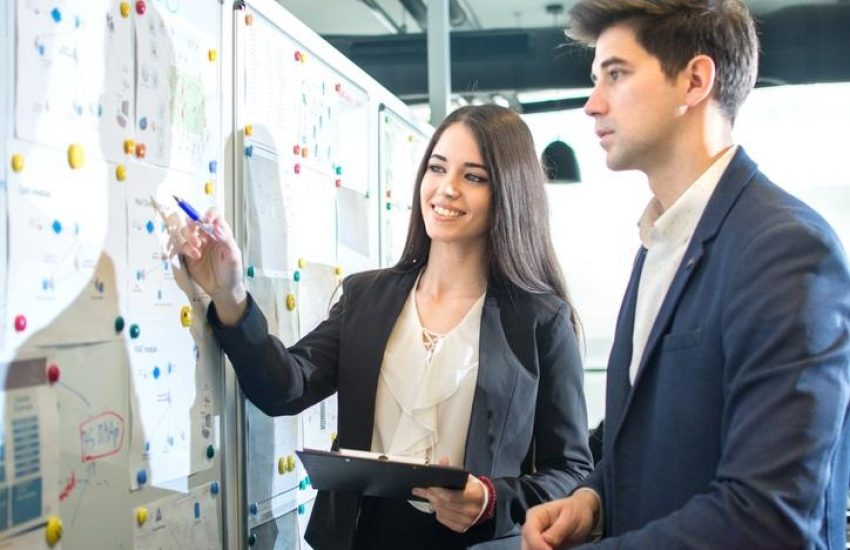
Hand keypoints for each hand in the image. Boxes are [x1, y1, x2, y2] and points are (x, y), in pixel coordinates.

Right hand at [179, 208, 246, 323]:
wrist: (223, 290)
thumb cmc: (232, 272)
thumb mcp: (233, 256)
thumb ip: (226, 240)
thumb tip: (217, 227)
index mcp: (221, 233)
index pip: (214, 216)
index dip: (209, 214)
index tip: (206, 220)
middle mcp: (209, 237)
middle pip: (196, 221)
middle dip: (194, 224)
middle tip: (197, 233)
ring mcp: (198, 245)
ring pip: (187, 231)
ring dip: (189, 236)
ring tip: (197, 246)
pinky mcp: (189, 255)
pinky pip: (183, 246)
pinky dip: (187, 248)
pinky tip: (196, 255)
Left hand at [412, 458, 485, 532]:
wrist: (485, 502)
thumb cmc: (474, 488)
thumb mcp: (466, 477)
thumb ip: (452, 470)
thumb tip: (442, 460)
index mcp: (474, 495)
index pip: (451, 496)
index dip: (438, 491)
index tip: (429, 486)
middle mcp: (471, 509)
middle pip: (444, 504)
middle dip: (431, 496)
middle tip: (422, 490)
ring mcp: (466, 520)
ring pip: (442, 512)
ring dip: (433, 503)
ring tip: (429, 495)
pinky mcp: (461, 527)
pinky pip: (443, 519)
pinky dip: (438, 511)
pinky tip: (437, 505)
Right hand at [521, 490, 599, 549]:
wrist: (582, 514)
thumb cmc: (576, 512)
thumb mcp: (570, 519)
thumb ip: (558, 530)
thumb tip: (545, 541)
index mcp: (535, 515)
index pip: (530, 532)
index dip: (537, 544)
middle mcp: (531, 527)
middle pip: (527, 544)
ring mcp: (534, 538)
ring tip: (559, 548)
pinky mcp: (541, 547)